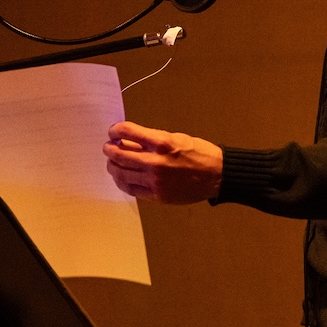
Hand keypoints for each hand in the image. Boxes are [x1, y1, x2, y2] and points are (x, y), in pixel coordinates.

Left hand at [104, 120, 222, 204]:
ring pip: (121, 174)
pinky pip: (131, 189)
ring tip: (113, 163)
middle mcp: (155, 162)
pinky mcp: (157, 195)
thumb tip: (130, 141)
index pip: (127, 132)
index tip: (113, 132)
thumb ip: (152, 139)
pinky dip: (122, 182)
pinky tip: (121, 178)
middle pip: (119, 154)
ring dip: (113, 166)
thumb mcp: (176, 138)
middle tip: (108, 148)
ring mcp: (155, 181)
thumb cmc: (200, 154)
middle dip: (110, 149)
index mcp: (161, 143)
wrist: (217, 175)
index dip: (116, 131)